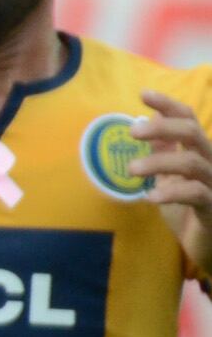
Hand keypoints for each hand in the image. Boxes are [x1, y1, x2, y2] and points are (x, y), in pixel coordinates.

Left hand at [134, 90, 211, 278]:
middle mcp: (210, 160)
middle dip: (162, 128)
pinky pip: (195, 194)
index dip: (168, 105)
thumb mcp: (169, 177)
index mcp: (198, 151)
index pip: (187, 119)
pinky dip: (172, 194)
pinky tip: (150, 197)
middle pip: (192, 133)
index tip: (143, 94)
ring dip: (159, 163)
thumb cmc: (187, 208)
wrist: (205, 243)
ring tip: (132, 169)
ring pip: (191, 163)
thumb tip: (144, 122)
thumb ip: (162, 152)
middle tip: (131, 131)